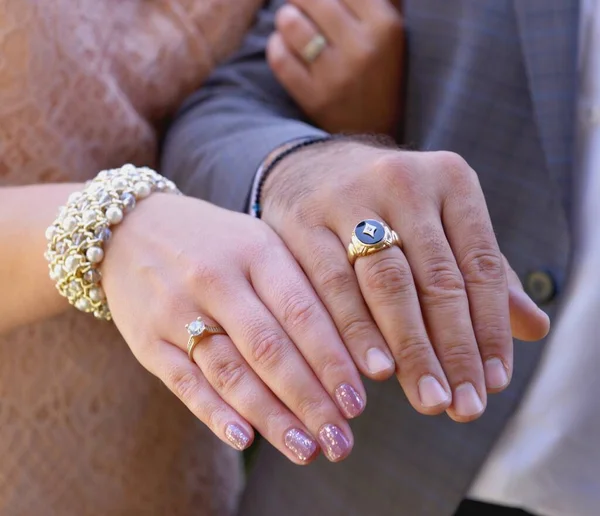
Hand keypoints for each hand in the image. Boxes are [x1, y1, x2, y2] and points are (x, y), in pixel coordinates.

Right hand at [100, 194, 365, 462]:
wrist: (129, 230)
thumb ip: (299, 284)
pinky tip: (245, 438)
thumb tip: (349, 346)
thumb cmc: (215, 242)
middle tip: (340, 440)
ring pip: (230, 372)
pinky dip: (216, 413)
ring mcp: (176, 310)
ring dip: (271, 416)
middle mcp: (215, 279)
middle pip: (270, 349)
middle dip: (310, 400)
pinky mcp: (148, 340)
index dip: (332, 360)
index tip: (358, 401)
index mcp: (255, 249)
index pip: (301, 312)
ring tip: (306, 449)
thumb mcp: (259, 242)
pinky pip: (185, 382)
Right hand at [260, 140, 549, 422]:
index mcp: (450, 179)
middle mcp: (404, 180)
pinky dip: (357, 331)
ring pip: (388, 285)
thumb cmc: (389, 208)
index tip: (495, 383)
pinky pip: (334, 285)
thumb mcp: (441, 224)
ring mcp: (350, 198)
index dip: (491, 329)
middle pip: (437, 280)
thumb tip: (534, 328)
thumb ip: (481, 273)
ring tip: (427, 398)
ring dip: (410, 348)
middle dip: (453, 350)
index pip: (481, 266)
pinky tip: (374, 370)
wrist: (312, 169)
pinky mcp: (305, 222)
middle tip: (464, 407)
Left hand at [268, 0, 403, 134]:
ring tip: (291, 21)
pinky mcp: (314, 98)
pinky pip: (280, 58)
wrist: (377, 132)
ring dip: (286, 17)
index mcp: (386, 26)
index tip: (318, 1)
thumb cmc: (381, 72)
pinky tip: (284, 45)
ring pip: (291, 24)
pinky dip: (277, 46)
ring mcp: (336, 75)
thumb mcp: (390, 33)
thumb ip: (372, 3)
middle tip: (301, 4)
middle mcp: (362, 49)